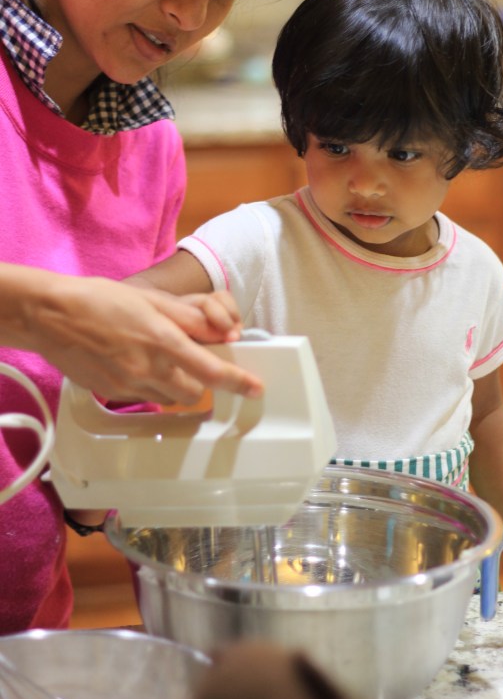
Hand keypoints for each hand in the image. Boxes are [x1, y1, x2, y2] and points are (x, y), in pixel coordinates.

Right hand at [4, 267, 262, 403]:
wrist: (52, 315)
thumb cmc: (101, 300)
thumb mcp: (152, 300)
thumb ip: (189, 318)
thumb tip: (221, 332)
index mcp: (162, 340)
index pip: (211, 370)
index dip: (238, 381)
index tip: (254, 387)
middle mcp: (148, 367)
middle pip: (193, 392)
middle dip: (201, 383)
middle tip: (196, 366)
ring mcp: (128, 384)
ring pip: (168, 398)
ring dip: (176, 387)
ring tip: (163, 363)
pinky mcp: (111, 393)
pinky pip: (143, 398)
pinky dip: (150, 387)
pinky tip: (137, 366)